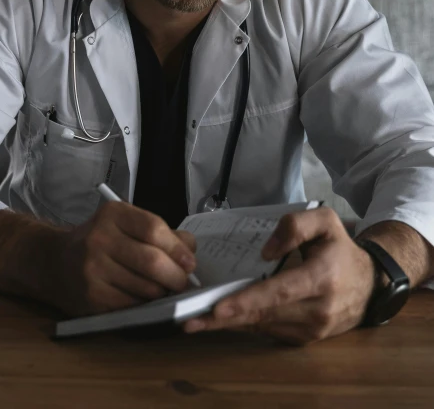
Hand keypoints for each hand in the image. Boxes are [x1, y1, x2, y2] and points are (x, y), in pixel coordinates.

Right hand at [54, 201, 196, 315]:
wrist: (55, 262)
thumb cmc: (100, 242)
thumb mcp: (125, 225)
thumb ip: (159, 233)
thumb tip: (190, 250)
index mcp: (112, 214)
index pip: (153, 228)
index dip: (177, 248)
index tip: (190, 262)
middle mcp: (99, 238)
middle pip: (152, 261)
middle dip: (175, 277)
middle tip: (183, 283)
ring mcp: (92, 269)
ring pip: (144, 288)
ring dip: (162, 294)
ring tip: (164, 291)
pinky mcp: (91, 296)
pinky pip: (131, 305)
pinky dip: (145, 306)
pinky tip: (146, 302)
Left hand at [183, 207, 375, 344]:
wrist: (369, 285)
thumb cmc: (341, 249)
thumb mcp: (326, 221)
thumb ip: (295, 226)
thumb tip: (265, 251)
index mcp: (321, 278)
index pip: (279, 292)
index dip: (247, 301)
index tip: (219, 307)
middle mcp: (317, 309)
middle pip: (264, 315)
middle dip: (225, 319)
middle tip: (190, 320)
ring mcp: (312, 329)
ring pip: (263, 327)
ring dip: (230, 325)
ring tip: (197, 322)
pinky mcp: (306, 339)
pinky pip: (270, 332)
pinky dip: (246, 326)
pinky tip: (223, 321)